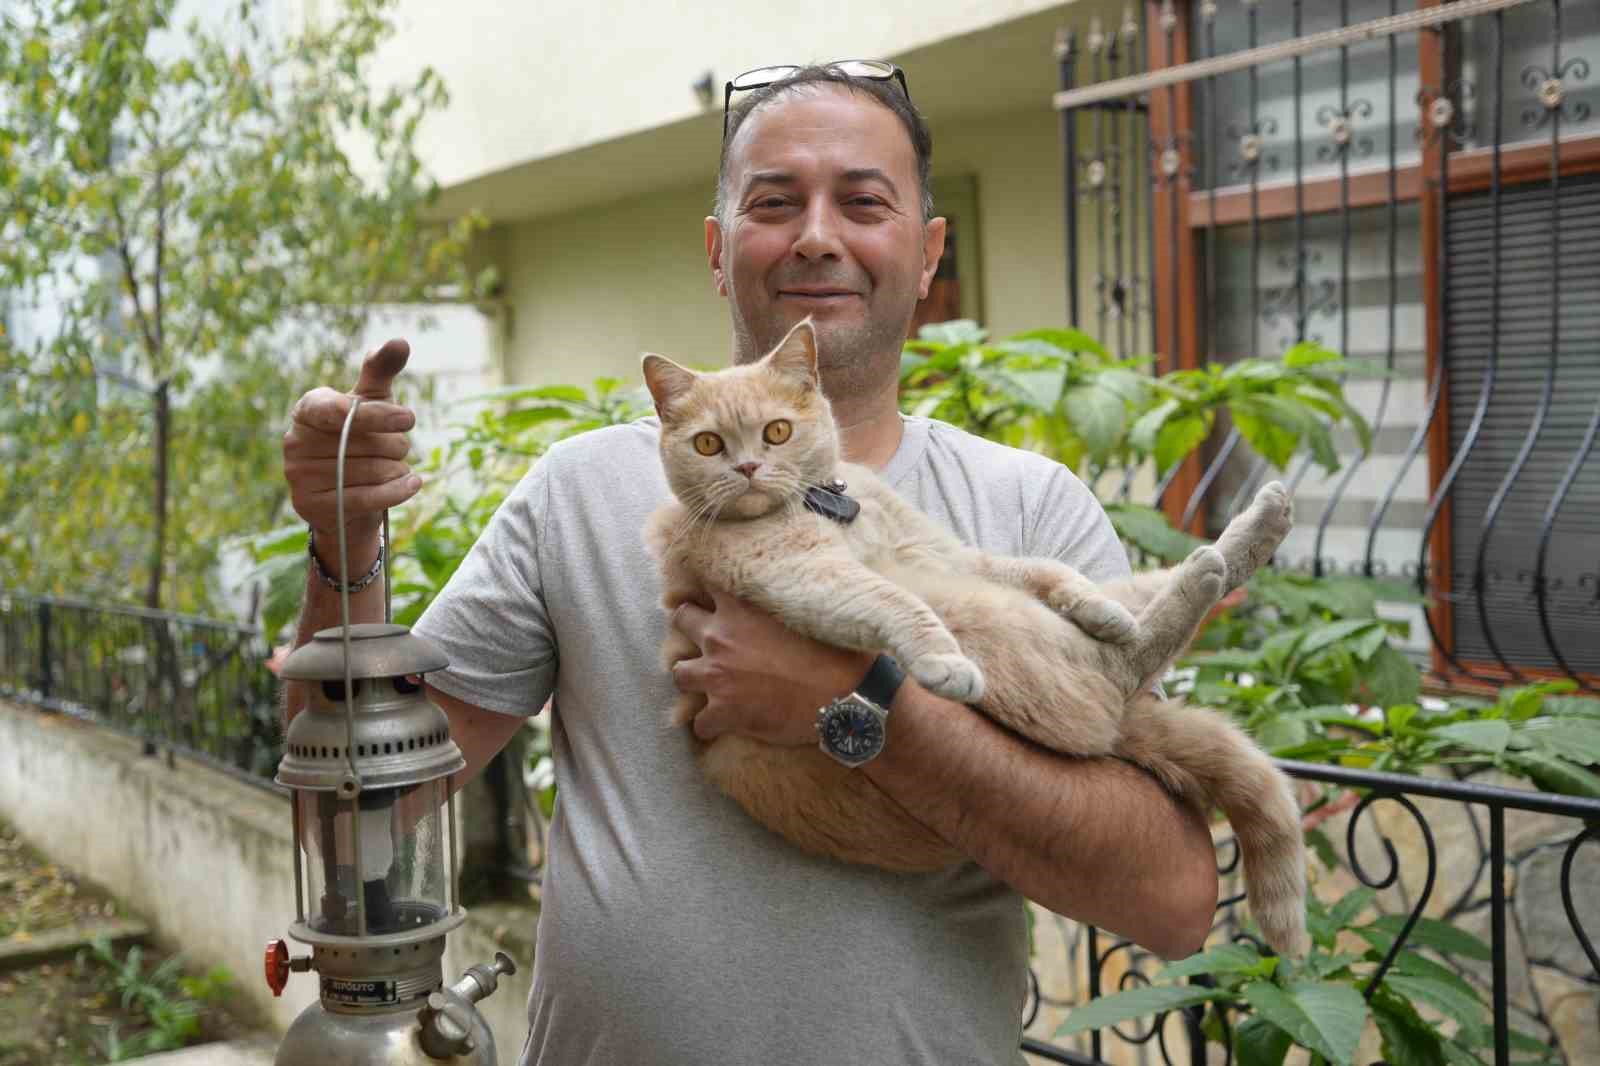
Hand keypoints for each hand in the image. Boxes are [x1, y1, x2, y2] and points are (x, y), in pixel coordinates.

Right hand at [283, 339, 420, 544]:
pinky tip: (413, 483)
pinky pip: (367, 498)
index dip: (377, 415)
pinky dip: (398, 490)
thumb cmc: (362, 440)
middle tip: (397, 449)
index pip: (341, 409)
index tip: (409, 419)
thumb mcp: (373, 402)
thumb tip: (400, 341)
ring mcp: (298, 475)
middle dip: (396, 446)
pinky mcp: (310, 505)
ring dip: (396, 469)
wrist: (346, 499)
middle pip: (367, 443)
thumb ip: (381, 370)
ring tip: (394, 468)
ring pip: (371, 470)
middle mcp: (295, 440)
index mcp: (308, 408)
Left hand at [670, 587, 873, 744]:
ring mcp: (716, 675)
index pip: (710, 583)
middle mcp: (720, 637)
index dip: (711, 588)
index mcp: (741, 608)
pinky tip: (722, 725)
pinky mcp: (722, 712)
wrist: (842, 698)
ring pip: (679, 672)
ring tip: (707, 682)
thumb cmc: (835, 655)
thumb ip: (786, 602)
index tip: (715, 593)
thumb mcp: (810, 613)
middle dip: (689, 624)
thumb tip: (799, 591)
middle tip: (705, 634)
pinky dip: (709, 725)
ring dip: (692, 676)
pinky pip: (699, 722)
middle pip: (682, 619)